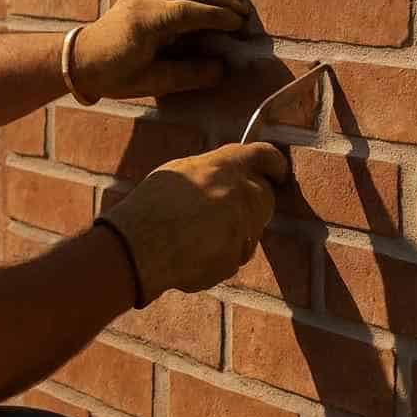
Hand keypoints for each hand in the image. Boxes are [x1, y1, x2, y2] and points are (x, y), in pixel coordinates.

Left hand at [71, 0, 251, 100]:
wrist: (81, 58)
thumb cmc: (114, 75)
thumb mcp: (151, 83)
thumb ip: (188, 75)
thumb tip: (223, 69)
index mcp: (145, 22)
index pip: (190, 9)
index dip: (219, 15)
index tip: (241, 25)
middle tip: (247, 15)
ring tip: (238, 1)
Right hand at [98, 143, 287, 305]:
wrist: (138, 246)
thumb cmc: (151, 204)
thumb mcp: (180, 171)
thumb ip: (212, 171)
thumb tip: (226, 176)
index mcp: (226, 166)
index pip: (265, 156)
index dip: (275, 163)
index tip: (278, 171)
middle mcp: (241, 195)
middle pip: (265, 197)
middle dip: (253, 203)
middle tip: (228, 209)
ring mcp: (241, 230)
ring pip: (250, 230)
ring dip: (234, 231)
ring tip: (196, 234)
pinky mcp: (234, 260)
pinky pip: (233, 256)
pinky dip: (219, 256)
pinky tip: (190, 253)